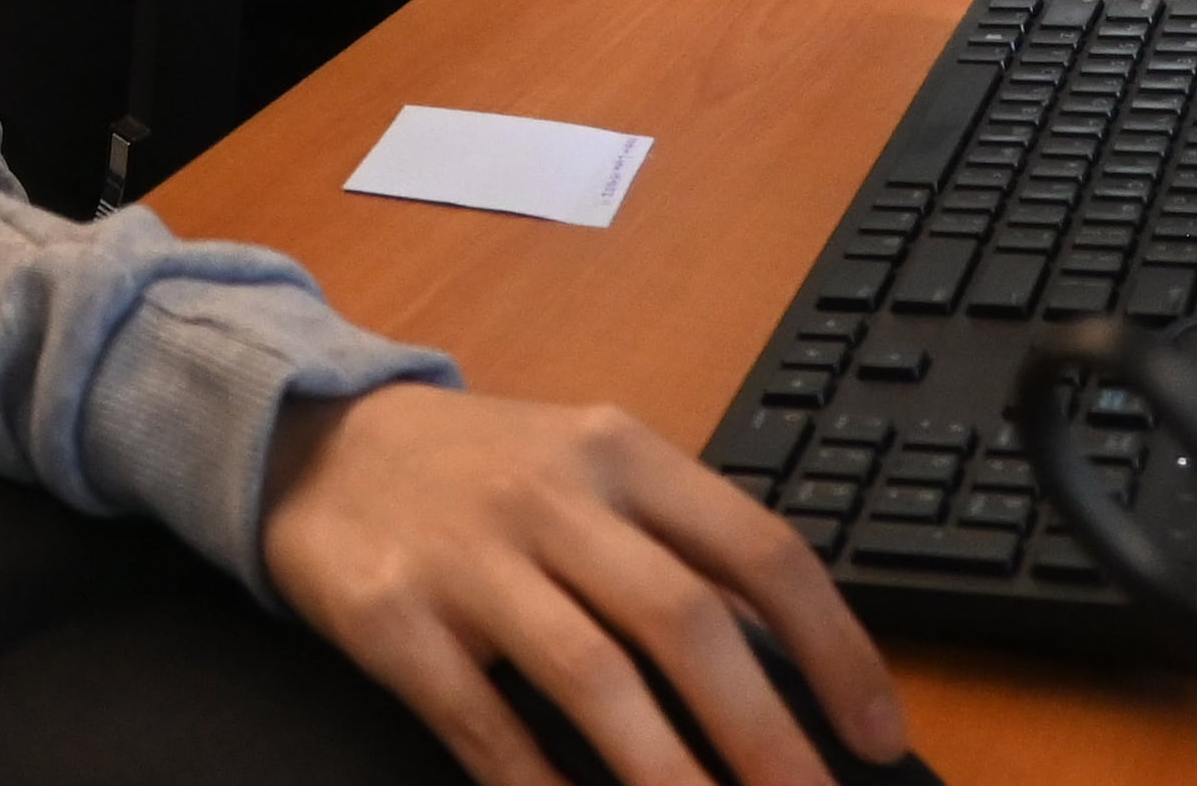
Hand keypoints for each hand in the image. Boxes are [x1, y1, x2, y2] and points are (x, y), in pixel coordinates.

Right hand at [260, 385, 910, 785]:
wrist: (317, 444)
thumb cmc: (484, 475)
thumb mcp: (589, 473)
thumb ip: (677, 552)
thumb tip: (792, 674)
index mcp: (624, 453)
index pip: (759, 549)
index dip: (834, 649)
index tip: (879, 736)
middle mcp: (554, 494)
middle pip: (684, 621)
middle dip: (764, 736)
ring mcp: (471, 556)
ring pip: (594, 677)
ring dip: (668, 777)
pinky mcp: (394, 616)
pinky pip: (483, 722)